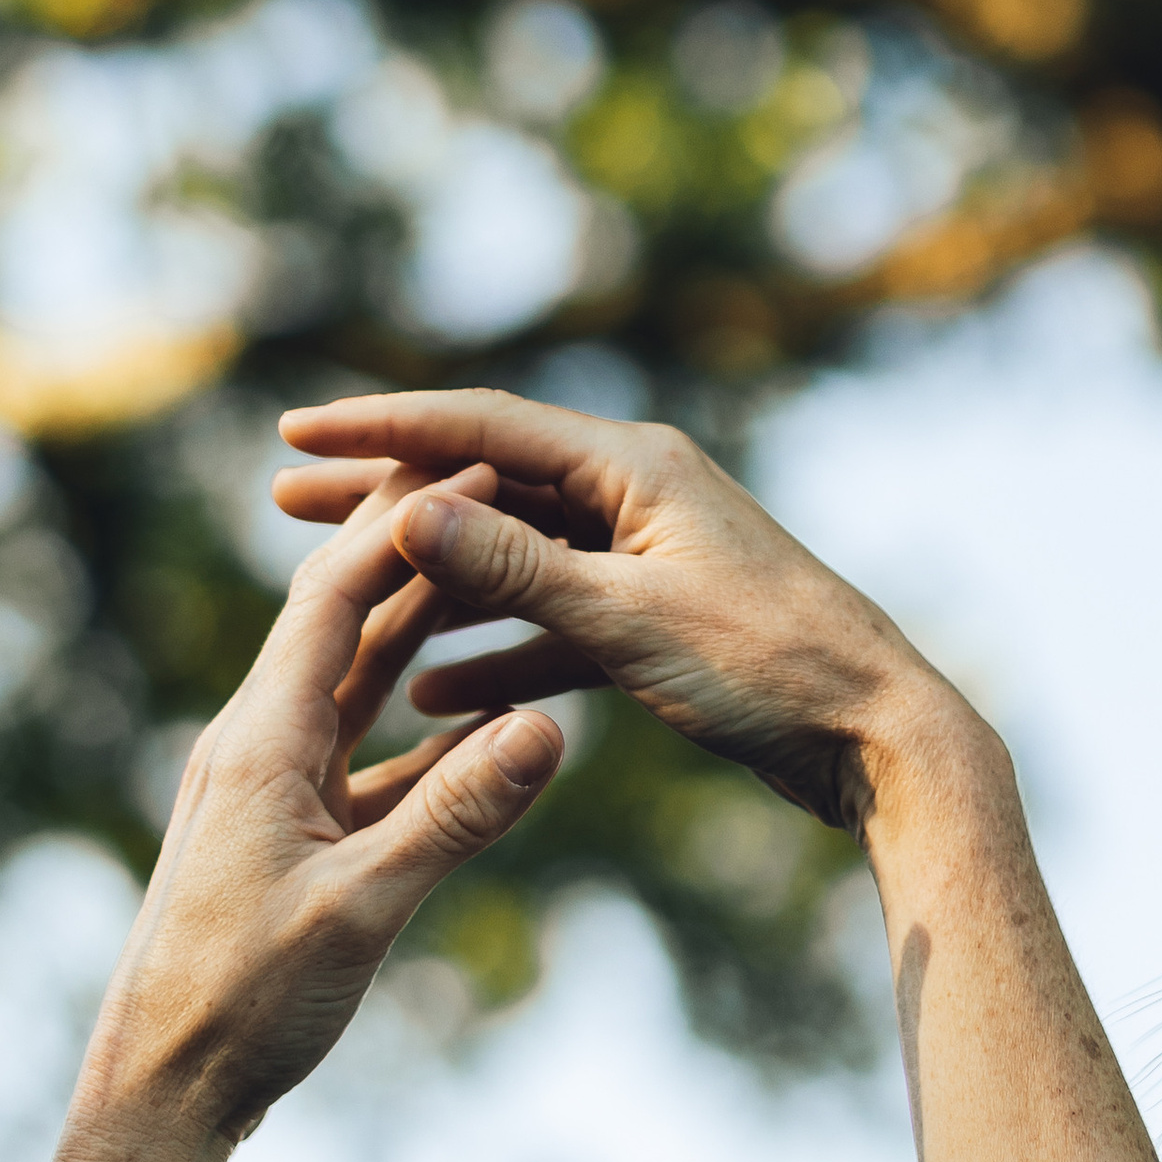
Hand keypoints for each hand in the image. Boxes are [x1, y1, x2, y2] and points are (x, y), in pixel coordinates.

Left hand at [66, 468, 561, 1161]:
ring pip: (353, 685)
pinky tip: (480, 721)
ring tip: (492, 568)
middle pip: (342, 618)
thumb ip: (456, 817)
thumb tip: (551, 727)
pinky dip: (421, 727)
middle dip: (414, 549)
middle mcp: (257, 745)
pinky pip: (363, 756)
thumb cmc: (240, 1005)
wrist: (156, 1096)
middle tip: (496, 486)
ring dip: (418, 626)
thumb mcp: (361, 911)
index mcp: (261, 739)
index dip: (406, 526)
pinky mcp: (286, 838)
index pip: (337, 596)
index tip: (478, 466)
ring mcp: (270, 790)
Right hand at [274, 392, 980, 831]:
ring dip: (430, 575)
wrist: (878, 736)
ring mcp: (649, 556)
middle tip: (283, 497)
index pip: (483, 426)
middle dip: (387, 492)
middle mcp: (639, 493)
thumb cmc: (767, 667)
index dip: (384, 427)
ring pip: (515, 555)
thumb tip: (406, 511)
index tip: (295, 431)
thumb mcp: (627, 619)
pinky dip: (496, 651)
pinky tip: (428, 692)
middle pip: (488, 481)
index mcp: (636, 466)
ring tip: (335, 587)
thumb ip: (514, 569)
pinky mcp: (660, 620)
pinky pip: (555, 622)